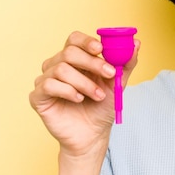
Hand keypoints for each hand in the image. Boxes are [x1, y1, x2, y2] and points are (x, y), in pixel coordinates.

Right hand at [29, 31, 138, 156]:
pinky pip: (48, 85)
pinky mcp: (38, 96)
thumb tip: (136, 43)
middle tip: (110, 74)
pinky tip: (79, 99)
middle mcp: (58, 66)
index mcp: (76, 59)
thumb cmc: (103, 107)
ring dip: (85, 83)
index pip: (74, 39)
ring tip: (98, 95)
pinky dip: (68, 91)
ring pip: (61, 69)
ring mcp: (46, 80)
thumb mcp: (118, 84)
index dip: (86, 41)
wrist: (93, 135)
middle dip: (92, 62)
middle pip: (69, 52)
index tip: (101, 49)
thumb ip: (125, 64)